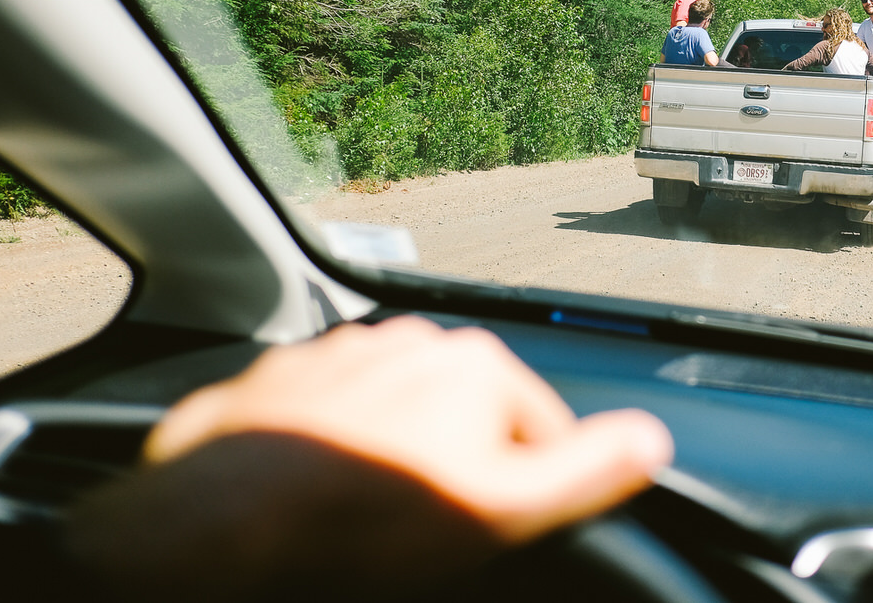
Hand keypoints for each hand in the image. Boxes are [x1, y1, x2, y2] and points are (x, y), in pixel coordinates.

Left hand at [69, 316, 672, 599]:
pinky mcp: (275, 382)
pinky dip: (327, 451)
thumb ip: (584, 470)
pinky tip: (313, 499)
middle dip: (455, 465)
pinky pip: (324, 419)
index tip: (496, 526)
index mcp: (474, 364)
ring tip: (364, 518)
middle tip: (424, 530)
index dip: (529, 486)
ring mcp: (336, 355)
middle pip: (463, 415)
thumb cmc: (366, 520)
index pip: (540, 428)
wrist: (222, 525)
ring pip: (393, 414)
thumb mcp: (501, 509)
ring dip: (391, 454)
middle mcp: (408, 341)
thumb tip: (651, 440)